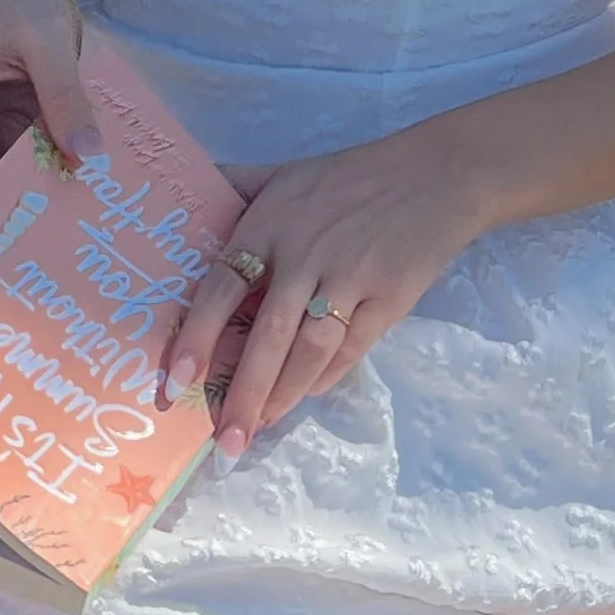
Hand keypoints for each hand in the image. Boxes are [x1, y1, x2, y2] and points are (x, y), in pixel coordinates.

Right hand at [0, 0, 93, 265]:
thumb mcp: (44, 42)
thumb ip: (65, 96)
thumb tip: (88, 157)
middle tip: (35, 270)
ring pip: (10, 185)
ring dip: (38, 206)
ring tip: (78, 244)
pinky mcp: (25, 129)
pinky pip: (38, 165)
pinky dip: (62, 181)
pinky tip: (98, 203)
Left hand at [163, 129, 487, 459]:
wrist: (437, 174)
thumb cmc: (350, 177)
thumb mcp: (284, 171)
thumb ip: (234, 184)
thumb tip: (183, 184)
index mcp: (269, 225)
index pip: (221, 288)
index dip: (197, 338)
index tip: (176, 383)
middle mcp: (305, 254)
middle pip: (268, 334)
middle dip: (243, 393)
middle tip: (224, 442)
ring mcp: (350, 278)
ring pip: (310, 349)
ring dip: (283, 396)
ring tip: (257, 432)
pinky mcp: (390, 297)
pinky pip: (352, 347)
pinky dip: (326, 376)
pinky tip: (304, 397)